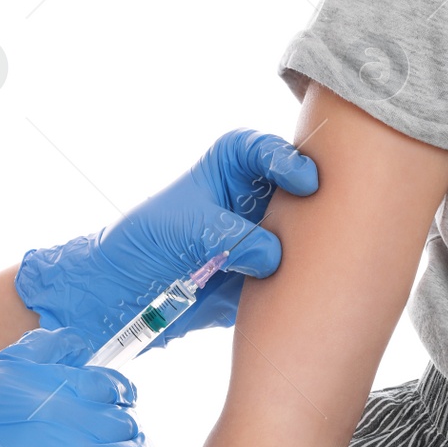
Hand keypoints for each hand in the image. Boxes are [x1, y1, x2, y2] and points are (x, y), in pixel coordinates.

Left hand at [14, 128, 319, 351]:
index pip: (262, 151)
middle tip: (324, 217)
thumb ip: (232, 237)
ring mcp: (263, 238)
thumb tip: (274, 257)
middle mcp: (252, 200)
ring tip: (313, 260)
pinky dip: (297, 283)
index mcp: (228, 168)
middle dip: (313, 203)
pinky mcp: (263, 277)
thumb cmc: (145, 243)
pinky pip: (291, 278)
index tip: (303, 181)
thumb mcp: (185, 230)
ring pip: (301, 236)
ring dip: (308, 248)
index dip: (286, 160)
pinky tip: (301, 290)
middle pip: (295, 192)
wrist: (123, 295)